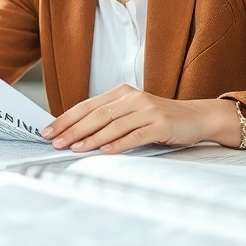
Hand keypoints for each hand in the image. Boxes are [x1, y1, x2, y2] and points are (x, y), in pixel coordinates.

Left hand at [39, 85, 230, 153]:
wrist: (197, 117)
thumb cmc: (159, 119)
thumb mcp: (132, 113)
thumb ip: (108, 119)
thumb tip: (74, 135)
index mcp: (121, 93)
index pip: (87, 106)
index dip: (65, 119)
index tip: (48, 131)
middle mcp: (133, 98)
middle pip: (96, 114)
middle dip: (72, 129)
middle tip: (56, 142)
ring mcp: (148, 110)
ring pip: (113, 124)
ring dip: (91, 139)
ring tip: (74, 149)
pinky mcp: (161, 124)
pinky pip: (135, 135)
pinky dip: (118, 144)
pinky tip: (105, 151)